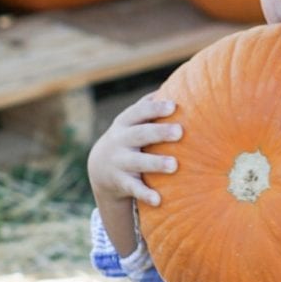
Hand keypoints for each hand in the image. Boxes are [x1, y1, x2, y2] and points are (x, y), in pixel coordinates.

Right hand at [87, 95, 181, 210]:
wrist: (99, 168)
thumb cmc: (128, 137)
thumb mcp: (132, 121)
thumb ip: (150, 105)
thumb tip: (181, 81)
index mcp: (125, 124)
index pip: (139, 112)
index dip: (155, 109)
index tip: (173, 106)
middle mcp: (120, 141)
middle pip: (140, 134)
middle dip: (159, 133)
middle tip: (179, 132)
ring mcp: (119, 163)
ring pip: (137, 163)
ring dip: (155, 164)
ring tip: (174, 165)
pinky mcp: (121, 183)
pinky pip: (134, 189)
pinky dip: (145, 195)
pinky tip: (159, 200)